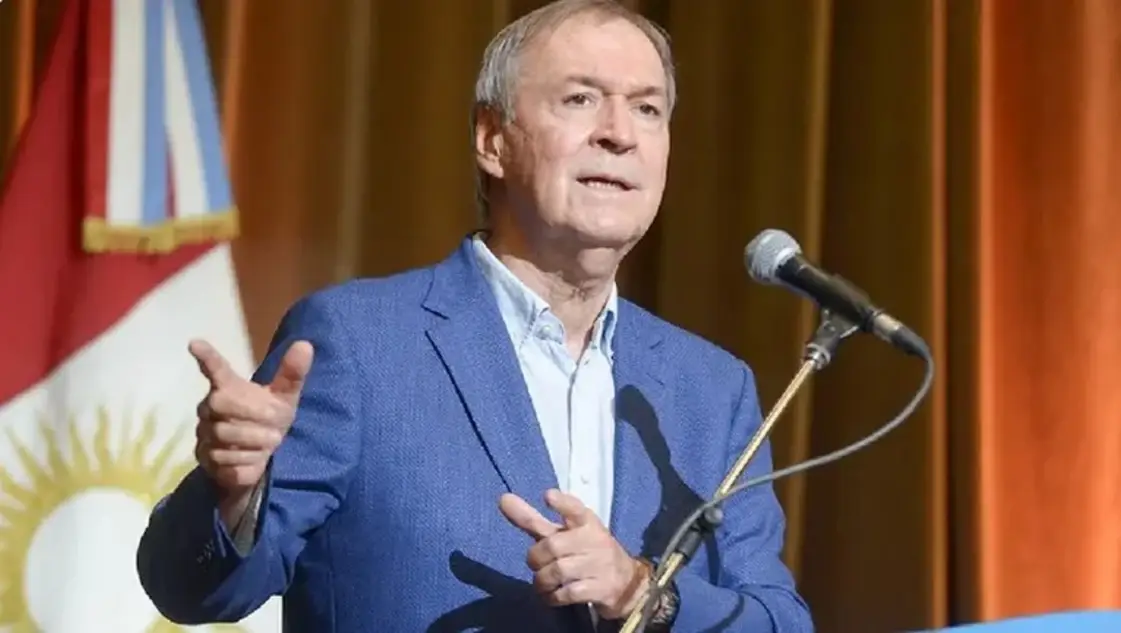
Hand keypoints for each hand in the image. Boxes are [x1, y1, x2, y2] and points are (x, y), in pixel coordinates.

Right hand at [190, 339, 312, 495]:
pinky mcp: (205, 459)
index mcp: (228, 387)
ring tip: (270, 441)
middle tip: (276, 426)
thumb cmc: (269, 419)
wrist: (261, 456)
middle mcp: (209, 407)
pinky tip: (256, 458)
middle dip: (253, 415)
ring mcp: (204, 433)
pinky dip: (248, 461)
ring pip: (225, 436)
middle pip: (221, 404)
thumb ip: (292, 374)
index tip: (195, 343)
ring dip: (255, 441)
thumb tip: (305, 344)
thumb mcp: (284, 397)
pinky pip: (226, 460)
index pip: (215, 369)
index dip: (207, 357)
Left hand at [499, 489, 649, 619]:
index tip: (548, 496)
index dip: (562, 503)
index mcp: (586, 522)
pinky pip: (567, 593)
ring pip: (558, 571)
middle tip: (536, 563)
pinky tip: (551, 595)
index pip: (575, 509)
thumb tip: (502, 498)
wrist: (626, 582)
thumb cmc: (586, 551)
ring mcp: (598, 565)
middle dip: (536, 557)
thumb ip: (533, 519)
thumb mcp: (565, 532)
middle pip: (553, 545)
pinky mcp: (600, 589)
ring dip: (542, 580)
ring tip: (542, 582)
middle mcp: (594, 540)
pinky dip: (552, 596)